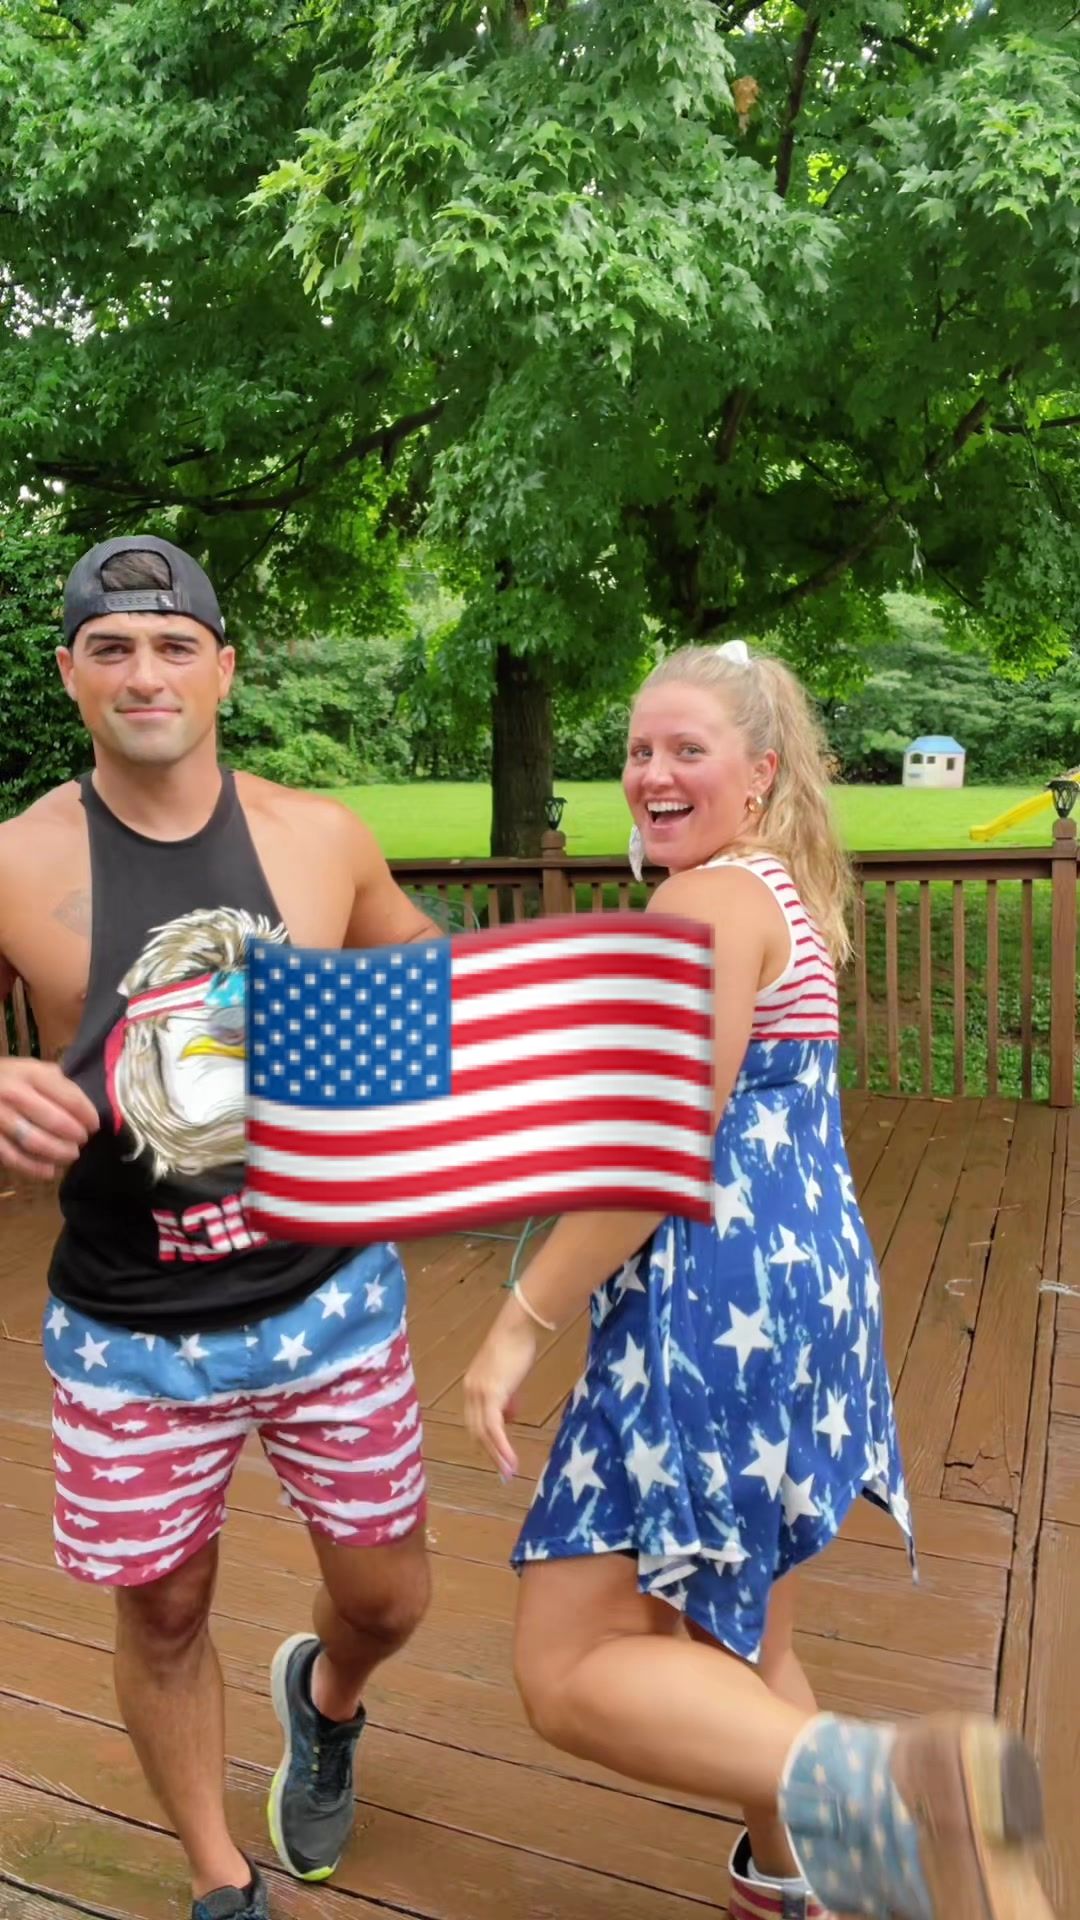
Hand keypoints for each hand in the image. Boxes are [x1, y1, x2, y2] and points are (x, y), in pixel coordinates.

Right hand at [0, 1058, 98, 1181]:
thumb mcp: (32, 1069)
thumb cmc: (8, 1078)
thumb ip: (57, 1083)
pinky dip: (34, 1167)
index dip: (87, 1114)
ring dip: (58, 1152)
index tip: (94, 1124)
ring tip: (71, 1154)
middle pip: (54, 1121)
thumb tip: (85, 1108)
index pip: (69, 1097)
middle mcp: (13, 1093)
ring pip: (35, 1141)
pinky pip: (13, 1157)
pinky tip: (49, 1171)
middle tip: (82, 1140)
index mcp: (31, 1074)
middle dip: (75, 1135)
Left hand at [464, 1300, 538, 1478]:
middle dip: (490, 1453)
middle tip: (503, 1471)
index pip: (474, 1419)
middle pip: (476, 1431)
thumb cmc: (516, 1345)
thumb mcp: (508, 1374)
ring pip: (484, 1434)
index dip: (485, 1438)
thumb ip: (506, 1394)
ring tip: (508, 1472)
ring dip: (497, 1455)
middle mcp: (470, 1392)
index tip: (497, 1453)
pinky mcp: (492, 1395)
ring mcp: (479, 1394)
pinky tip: (511, 1459)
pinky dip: (502, 1447)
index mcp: (471, 1386)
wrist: (518, 1327)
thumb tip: (510, 1413)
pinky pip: (495, 1429)